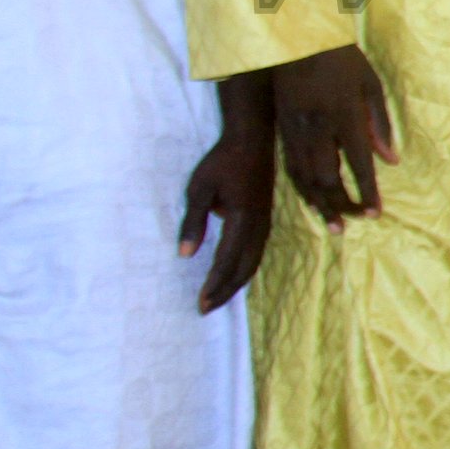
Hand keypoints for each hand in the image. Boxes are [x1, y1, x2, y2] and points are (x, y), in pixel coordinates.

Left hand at [178, 75, 275, 309]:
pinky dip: (245, 268)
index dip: (214, 284)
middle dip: (225, 290)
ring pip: (253, 261)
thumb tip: (184, 255)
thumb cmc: (222, 162)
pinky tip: (235, 274)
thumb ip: (193, 222)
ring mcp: (265, 222)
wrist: (253, 140)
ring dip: (235, 282)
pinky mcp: (264, 218)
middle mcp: (258, 225)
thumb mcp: (199, 188)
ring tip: (219, 297)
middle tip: (206, 308)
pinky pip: (257, 251)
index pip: (226, 260)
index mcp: (242, 218)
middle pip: (244, 267)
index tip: (200, 302)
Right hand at [270, 44, 393, 229]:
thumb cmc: (342, 60)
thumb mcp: (371, 85)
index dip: (367, 192)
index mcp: (344, 116)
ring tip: (335, 225)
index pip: (358, 164)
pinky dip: (302, 188)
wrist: (297, 41)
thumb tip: (391, 160)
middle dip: (342, 205)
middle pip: (327, 179)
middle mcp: (317, 129)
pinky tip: (312, 201)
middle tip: (357, 221)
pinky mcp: (281, 131)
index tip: (375, 213)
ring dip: (320, 204)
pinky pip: (290, 168)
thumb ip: (380, 125)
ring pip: (305, 178)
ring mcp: (294, 131)